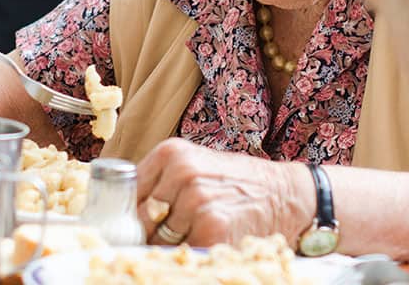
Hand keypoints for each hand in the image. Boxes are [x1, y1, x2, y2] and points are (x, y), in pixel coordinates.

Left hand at [136, 139, 310, 246]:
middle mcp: (182, 173)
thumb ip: (160, 182)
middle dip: (148, 233)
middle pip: (140, 219)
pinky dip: (190, 254)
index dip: (125, 213)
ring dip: (170, 245)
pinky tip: (208, 241)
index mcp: (171, 153)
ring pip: (159, 240)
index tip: (125, 226)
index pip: (126, 191)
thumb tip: (121, 213)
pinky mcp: (212, 228)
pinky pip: (182, 253)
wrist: (286, 194)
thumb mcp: (195, 165)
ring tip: (195, 233)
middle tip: (166, 234)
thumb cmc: (238, 182)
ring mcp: (197, 201)